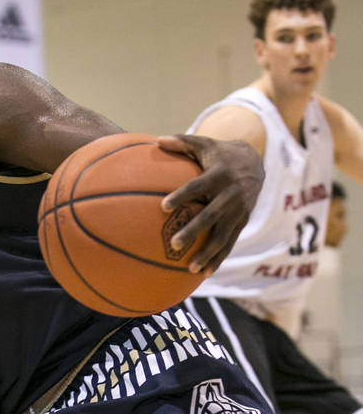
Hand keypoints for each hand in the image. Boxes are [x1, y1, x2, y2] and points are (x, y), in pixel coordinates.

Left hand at [157, 134, 263, 275]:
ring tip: (190, 268)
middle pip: (211, 215)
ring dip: (208, 253)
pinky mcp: (242, 223)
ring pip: (223, 235)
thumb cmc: (219, 154)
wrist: (256, 163)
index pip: (198, 186)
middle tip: (174, 244)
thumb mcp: (204, 144)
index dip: (182, 195)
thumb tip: (157, 140)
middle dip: (194, 231)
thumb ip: (182, 142)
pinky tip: (205, 273)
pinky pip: (230, 244)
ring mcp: (239, 211)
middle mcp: (232, 194)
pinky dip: (218, 259)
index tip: (163, 206)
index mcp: (220, 174)